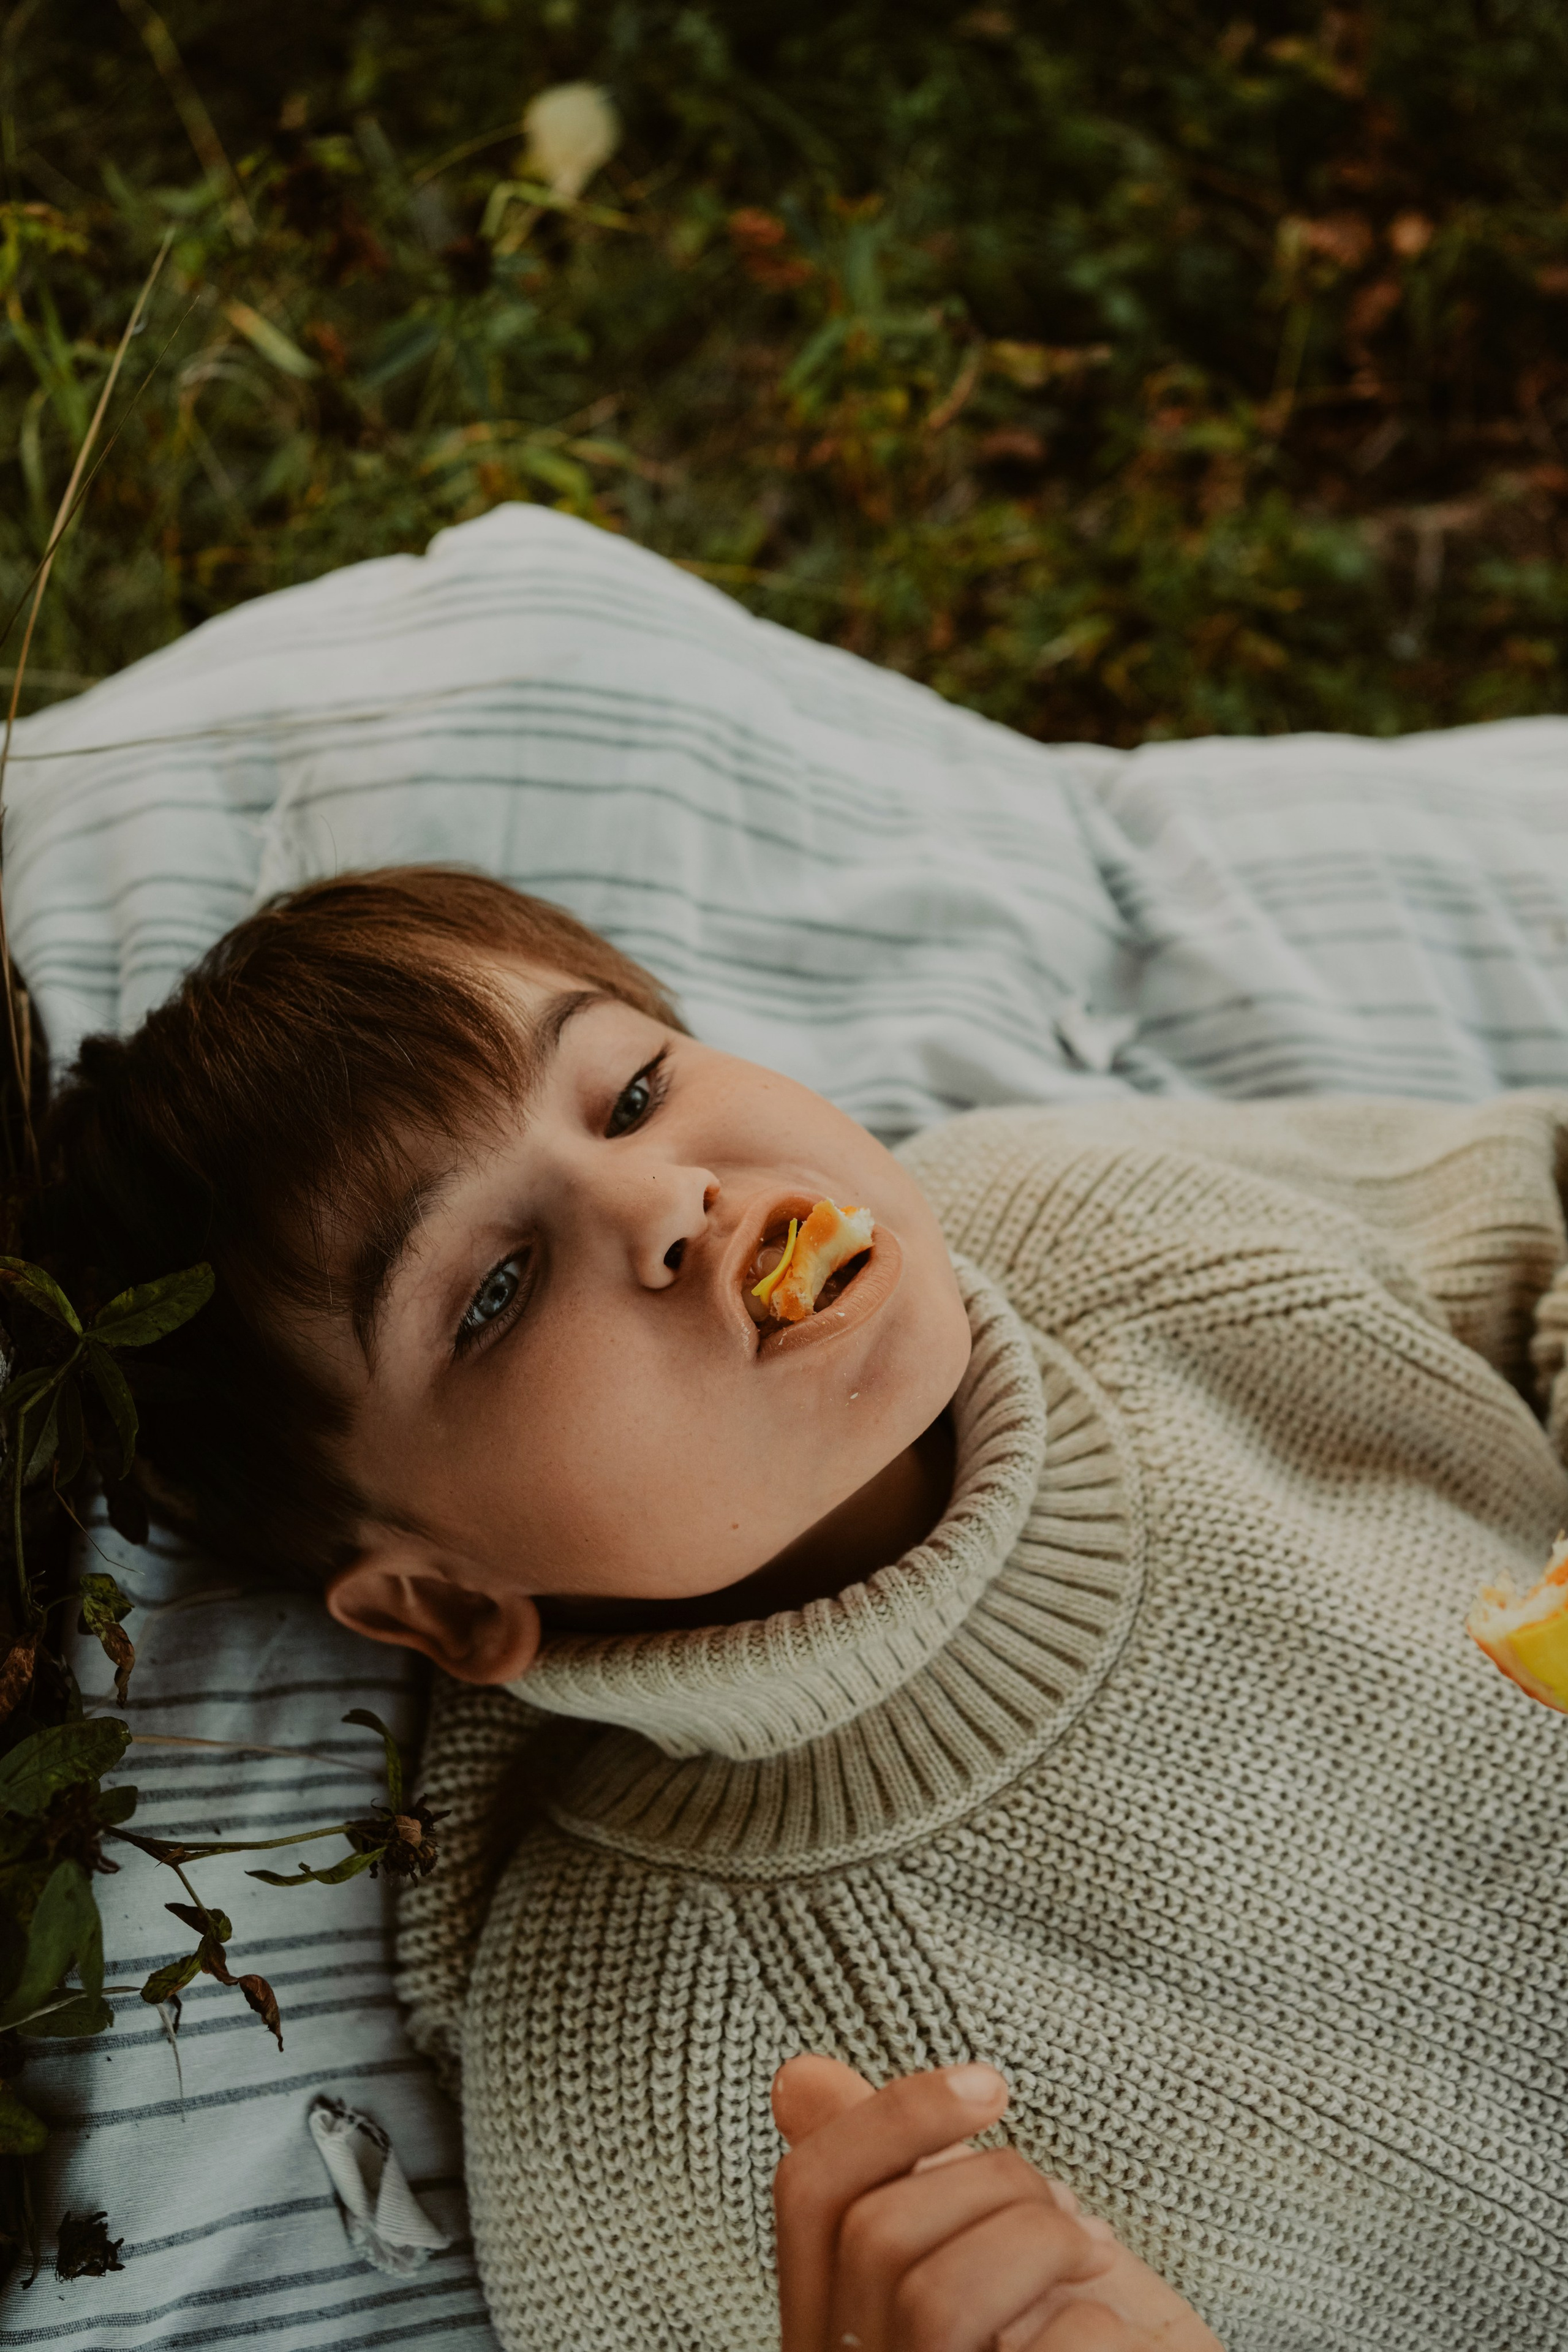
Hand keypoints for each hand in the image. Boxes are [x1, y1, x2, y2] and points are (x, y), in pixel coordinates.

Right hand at [772, 2055, 1223, 2351]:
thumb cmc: (1058, 2335)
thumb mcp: (970, 2248)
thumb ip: (893, 2176)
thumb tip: (798, 2078)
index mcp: (831, 2329)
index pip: (807, 2195)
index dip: (893, 2116)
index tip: (989, 2084)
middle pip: (875, 2234)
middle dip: (996, 2184)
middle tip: (1065, 2207)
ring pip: (934, 2296)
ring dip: (1041, 2241)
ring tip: (1090, 2252)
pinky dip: (1097, 2320)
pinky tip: (1112, 2335)